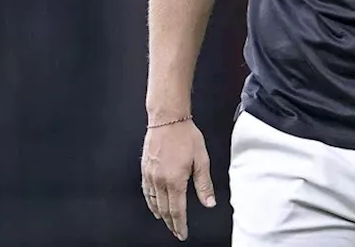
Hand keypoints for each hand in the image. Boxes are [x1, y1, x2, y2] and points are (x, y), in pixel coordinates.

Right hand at [141, 118, 216, 240]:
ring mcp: (150, 176)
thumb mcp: (202, 160)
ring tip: (168, 222)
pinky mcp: (145, 170)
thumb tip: (209, 203)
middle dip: (171, 223)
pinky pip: (146, 192)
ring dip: (161, 215)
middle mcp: (160, 181)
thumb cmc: (186, 136)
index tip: (182, 234)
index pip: (178, 210)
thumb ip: (204, 184)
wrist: (168, 120)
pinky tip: (154, 206)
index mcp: (176, 180)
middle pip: (165, 210)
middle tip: (176, 232)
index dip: (180, 225)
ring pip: (154, 203)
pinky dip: (150, 203)